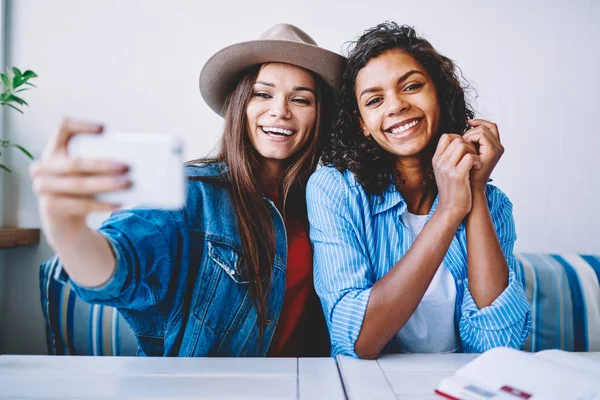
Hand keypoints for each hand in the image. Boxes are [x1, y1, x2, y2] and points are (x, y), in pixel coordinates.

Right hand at [30, 119, 130, 241]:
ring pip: (79, 184)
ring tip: (127, 184)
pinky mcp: (50, 207)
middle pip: (75, 163)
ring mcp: (43, 187)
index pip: (63, 128)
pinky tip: (119, 204)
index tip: (103, 129)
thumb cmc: (79, 188)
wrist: (62, 218)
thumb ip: (97, 163)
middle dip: (102, 165)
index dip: (81, 126)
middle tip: (126, 166)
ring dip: (105, 184)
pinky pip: (81, 205)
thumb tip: (130, 163)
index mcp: (53, 150)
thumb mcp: (84, 172)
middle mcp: (43, 167)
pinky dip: (103, 205)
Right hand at [432, 134, 480, 220]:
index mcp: (436, 159)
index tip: (466, 149)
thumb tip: (461, 143)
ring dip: (473, 152)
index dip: (459, 138)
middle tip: (473, 157)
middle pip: (457, 139)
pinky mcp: (457, 175)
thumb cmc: (453, 190)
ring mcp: (447, 168)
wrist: (451, 209)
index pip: (446, 136)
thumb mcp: (445, 171)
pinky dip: (477, 160)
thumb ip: (449, 157)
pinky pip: (470, 157)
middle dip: (469, 145)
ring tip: (475, 162)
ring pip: (463, 145)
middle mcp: (440, 162)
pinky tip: (476, 167)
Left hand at [462, 119, 503, 191]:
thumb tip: (466, 126)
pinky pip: (481, 135)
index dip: (480, 122)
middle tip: (463, 140)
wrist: (470, 186)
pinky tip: (466, 148)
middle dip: (472, 130)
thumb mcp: (469, 153)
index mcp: (495, 146)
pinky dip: (471, 138)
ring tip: (464, 146)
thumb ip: (471, 141)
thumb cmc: (467, 171)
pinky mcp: (492, 151)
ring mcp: (497, 149)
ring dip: (470, 135)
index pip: (490, 126)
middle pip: (486, 127)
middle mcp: (499, 147)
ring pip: (483, 130)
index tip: (467, 123)